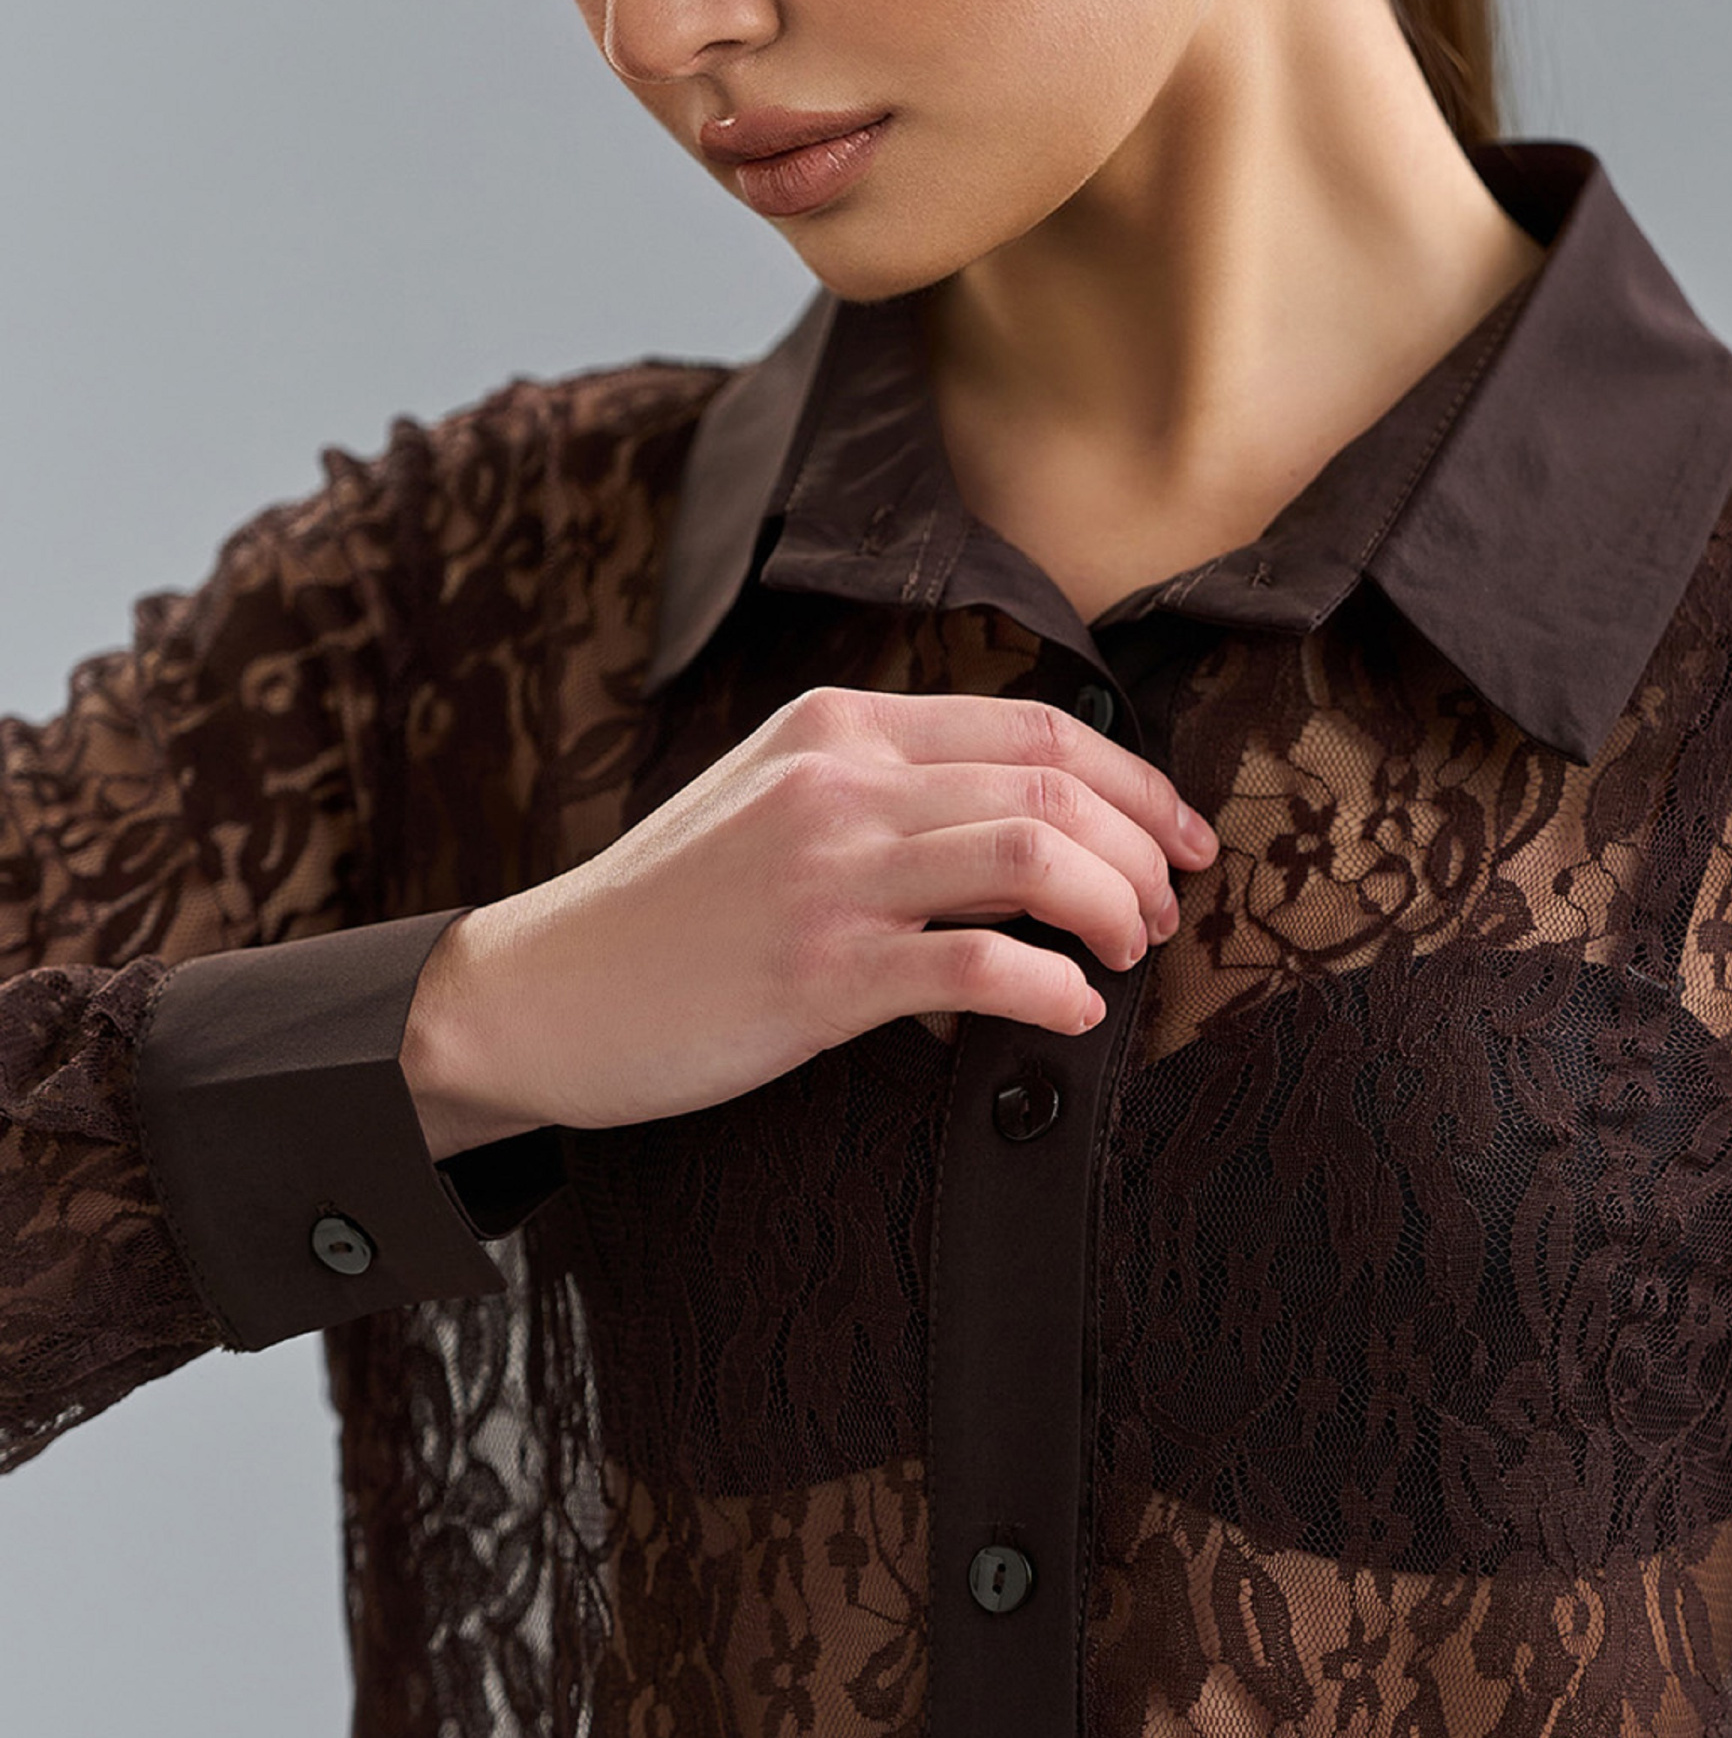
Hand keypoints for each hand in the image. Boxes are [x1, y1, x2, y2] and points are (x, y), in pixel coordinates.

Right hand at [400, 684, 1218, 1156]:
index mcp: (838, 723)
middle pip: (1052, 782)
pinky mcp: (817, 971)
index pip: (1036, 723)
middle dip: (1142, 849)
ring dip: (1113, 906)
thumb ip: (888, 792)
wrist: (542, 991)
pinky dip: (1052, 989)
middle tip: (1163, 913)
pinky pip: (978, 965)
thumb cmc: (669, 910)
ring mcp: (827, 871)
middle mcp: (839, 779)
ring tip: (1126, 955)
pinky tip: (1071, 1014)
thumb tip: (1033, 833)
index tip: (1182, 836)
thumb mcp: (773, 799)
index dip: (1136, 781)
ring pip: (1033, 852)